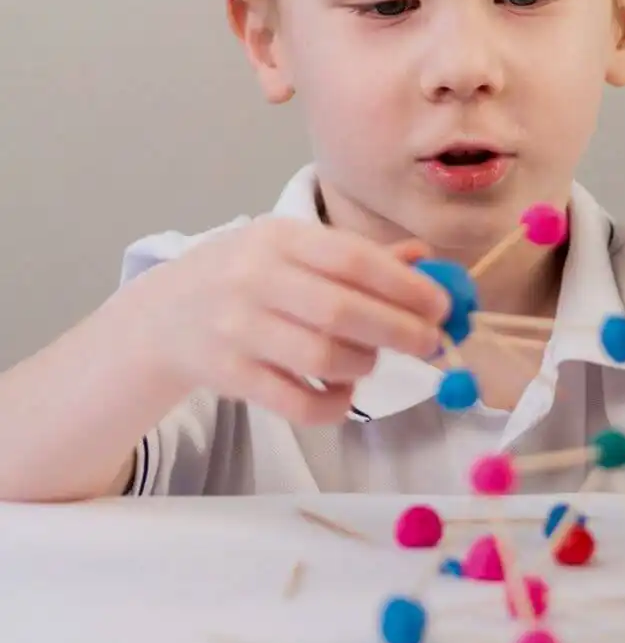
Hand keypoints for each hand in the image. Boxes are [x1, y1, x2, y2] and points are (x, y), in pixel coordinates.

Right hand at [123, 217, 448, 425]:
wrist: (164, 315)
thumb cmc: (250, 277)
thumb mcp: (295, 250)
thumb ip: (359, 257)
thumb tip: (426, 260)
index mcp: (279, 238)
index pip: (352, 259)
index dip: (405, 285)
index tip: (442, 306)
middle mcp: (253, 279)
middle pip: (341, 310)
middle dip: (399, 330)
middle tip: (431, 343)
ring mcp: (236, 329)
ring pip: (321, 357)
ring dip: (364, 365)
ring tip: (371, 361)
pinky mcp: (227, 376)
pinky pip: (296, 402)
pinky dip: (333, 404)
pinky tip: (344, 393)